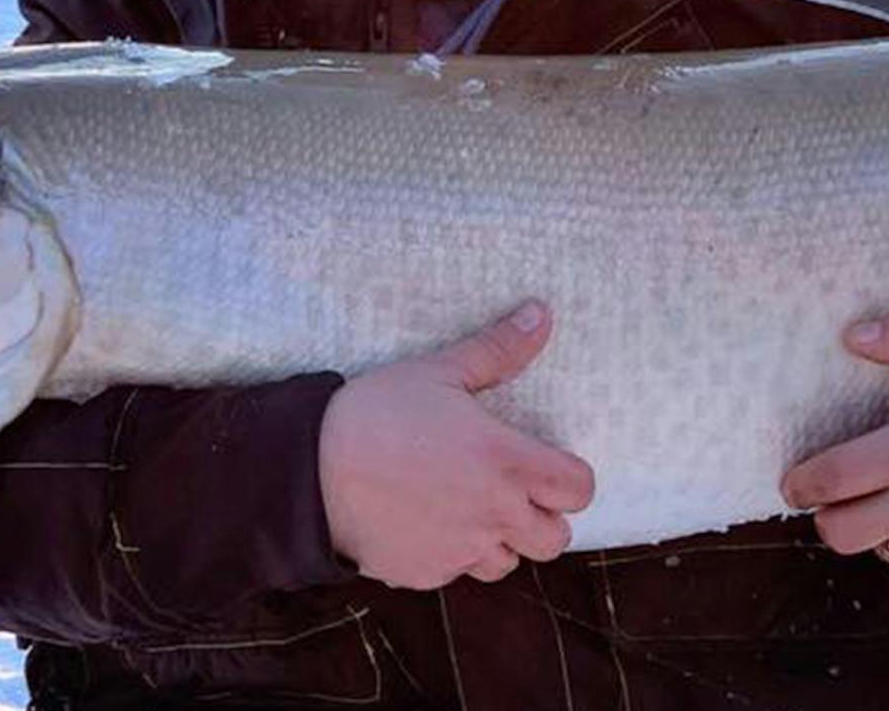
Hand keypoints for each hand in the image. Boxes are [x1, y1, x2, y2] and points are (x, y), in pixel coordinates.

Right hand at [319, 300, 594, 589]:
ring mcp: (460, 550)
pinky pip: (458, 573)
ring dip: (501, 540)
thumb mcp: (439, 371)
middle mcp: (493, 513)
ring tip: (472, 509)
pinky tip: (429, 523)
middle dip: (543, 517)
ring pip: (509, 562)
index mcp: (506, 461)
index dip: (570, 479)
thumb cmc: (376, 413)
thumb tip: (542, 315)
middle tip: (514, 491)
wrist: (309, 470)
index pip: (578, 490)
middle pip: (556, 539)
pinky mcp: (426, 574)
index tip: (547, 465)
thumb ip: (497, 350)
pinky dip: (454, 555)